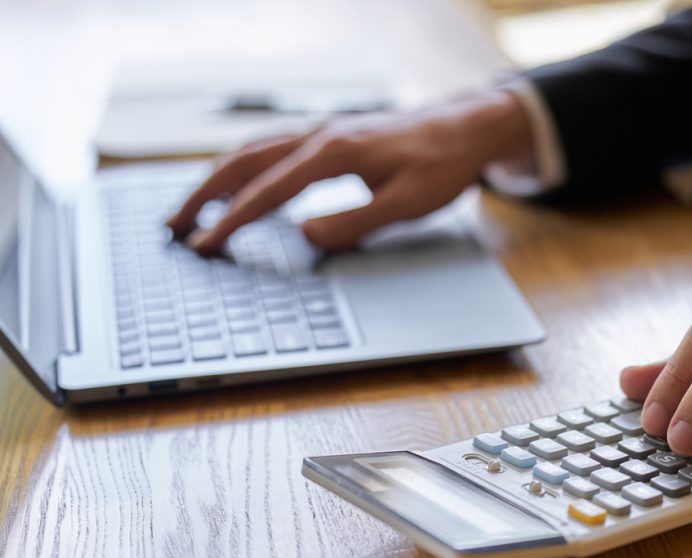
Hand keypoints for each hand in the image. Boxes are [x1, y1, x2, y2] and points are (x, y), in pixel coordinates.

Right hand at [167, 90, 531, 253]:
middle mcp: (319, 135)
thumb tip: (306, 235)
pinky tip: (238, 182)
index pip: (268, 192)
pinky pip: (272, 148)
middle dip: (204, 194)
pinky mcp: (330, 136)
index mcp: (334, 152)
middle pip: (244, 162)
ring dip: (217, 177)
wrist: (467, 128)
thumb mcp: (407, 203)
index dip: (232, 221)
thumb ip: (355, 222)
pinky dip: (243, 166)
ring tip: (193, 206)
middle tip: (174, 225)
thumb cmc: (442, 165)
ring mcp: (322, 132)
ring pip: (253, 150)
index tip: (206, 245)